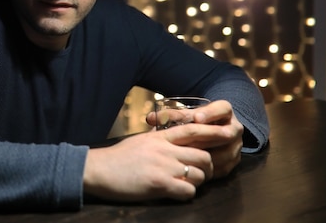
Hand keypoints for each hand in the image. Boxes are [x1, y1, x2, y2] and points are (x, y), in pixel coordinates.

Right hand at [83, 128, 213, 202]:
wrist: (98, 169)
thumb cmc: (117, 157)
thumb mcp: (140, 141)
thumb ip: (159, 140)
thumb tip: (170, 139)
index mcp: (160, 137)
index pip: (193, 130)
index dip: (213, 132)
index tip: (227, 134)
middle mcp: (165, 149)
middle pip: (203, 155)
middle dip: (208, 167)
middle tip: (203, 173)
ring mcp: (163, 166)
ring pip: (199, 174)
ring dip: (197, 182)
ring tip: (187, 185)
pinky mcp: (159, 184)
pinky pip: (188, 191)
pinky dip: (186, 194)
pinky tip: (176, 194)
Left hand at [147, 99, 243, 178]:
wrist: (210, 131)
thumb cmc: (194, 120)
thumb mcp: (187, 114)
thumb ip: (171, 116)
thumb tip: (150, 118)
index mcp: (224, 111)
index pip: (223, 109)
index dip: (210, 113)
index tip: (196, 118)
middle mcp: (234, 127)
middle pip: (225, 133)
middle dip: (206, 138)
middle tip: (189, 142)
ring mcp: (236, 146)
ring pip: (226, 152)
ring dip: (207, 155)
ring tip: (188, 156)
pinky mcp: (233, 162)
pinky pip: (223, 168)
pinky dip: (209, 169)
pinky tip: (193, 169)